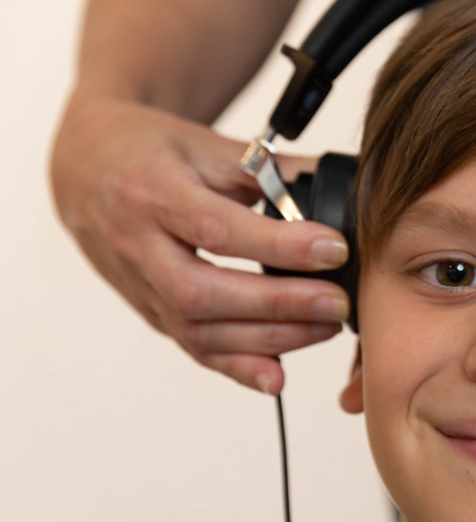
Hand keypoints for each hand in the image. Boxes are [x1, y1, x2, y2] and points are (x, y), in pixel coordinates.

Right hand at [50, 95, 349, 393]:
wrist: (88, 169)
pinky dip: (237, 367)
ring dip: (270, 339)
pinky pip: (191, 349)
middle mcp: (137, 244)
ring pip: (197, 331)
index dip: (278, 244)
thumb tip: (341, 190)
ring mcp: (139, 286)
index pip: (215, 227)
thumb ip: (271, 170)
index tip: (334, 250)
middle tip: (337, 302)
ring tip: (326, 328)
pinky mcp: (149, 313)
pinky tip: (277, 377)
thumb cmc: (155, 153)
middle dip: (277, 303)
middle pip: (202, 292)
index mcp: (152, 190)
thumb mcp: (208, 145)